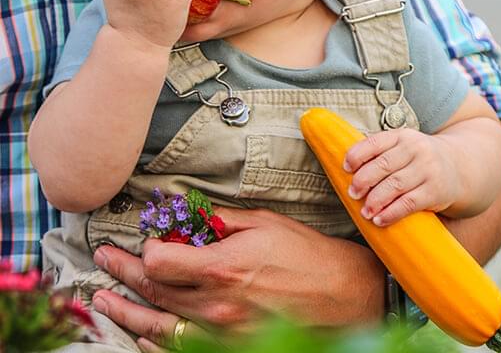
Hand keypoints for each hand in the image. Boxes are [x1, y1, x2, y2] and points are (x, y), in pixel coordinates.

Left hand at [92, 207, 384, 332]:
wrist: (342, 294)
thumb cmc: (306, 255)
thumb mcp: (264, 223)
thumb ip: (221, 221)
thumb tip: (192, 217)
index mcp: (223, 267)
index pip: (160, 263)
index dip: (146, 249)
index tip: (143, 240)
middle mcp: (216, 304)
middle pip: (154, 291)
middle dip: (123, 273)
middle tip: (104, 260)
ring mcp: (222, 331)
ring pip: (159, 324)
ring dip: (125, 312)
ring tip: (102, 300)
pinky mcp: (231, 346)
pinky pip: (182, 347)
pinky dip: (155, 341)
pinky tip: (139, 334)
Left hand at [344, 128, 460, 225]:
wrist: (460, 167)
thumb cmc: (418, 159)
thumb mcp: (403, 146)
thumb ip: (379, 152)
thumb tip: (345, 167)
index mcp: (402, 136)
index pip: (374, 142)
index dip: (357, 155)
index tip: (345, 169)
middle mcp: (416, 149)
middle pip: (383, 165)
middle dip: (363, 181)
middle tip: (352, 193)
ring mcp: (427, 169)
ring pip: (395, 185)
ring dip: (375, 200)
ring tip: (364, 211)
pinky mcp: (435, 191)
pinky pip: (409, 203)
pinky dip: (391, 213)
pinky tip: (380, 220)